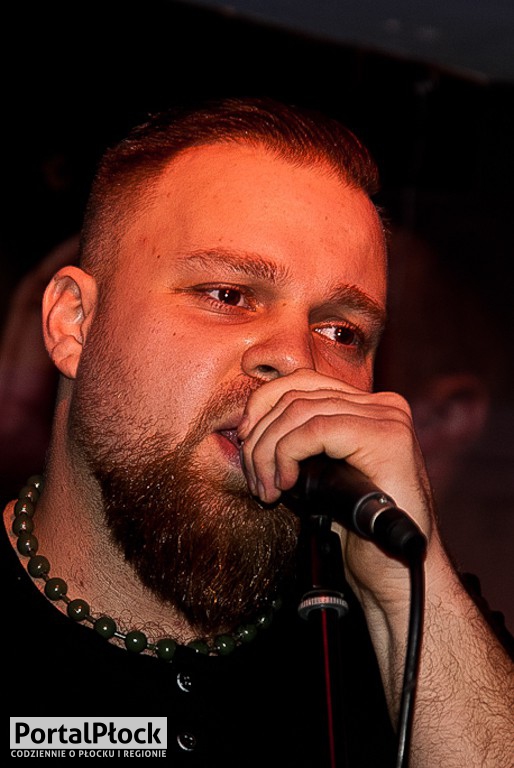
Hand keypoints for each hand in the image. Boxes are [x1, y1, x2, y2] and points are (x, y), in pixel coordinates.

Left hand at [238, 368, 439, 607]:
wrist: (394, 574)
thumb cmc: (356, 533)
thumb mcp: (318, 477)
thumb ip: (299, 443)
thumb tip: (249, 428)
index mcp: (366, 407)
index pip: (300, 381)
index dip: (261, 406)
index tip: (245, 443)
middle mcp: (381, 405)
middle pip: (295, 394)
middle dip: (260, 437)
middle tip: (255, 479)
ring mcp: (387, 418)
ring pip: (299, 410)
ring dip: (268, 451)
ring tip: (266, 488)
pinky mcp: (387, 438)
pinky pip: (315, 430)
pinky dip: (287, 454)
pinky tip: (286, 485)